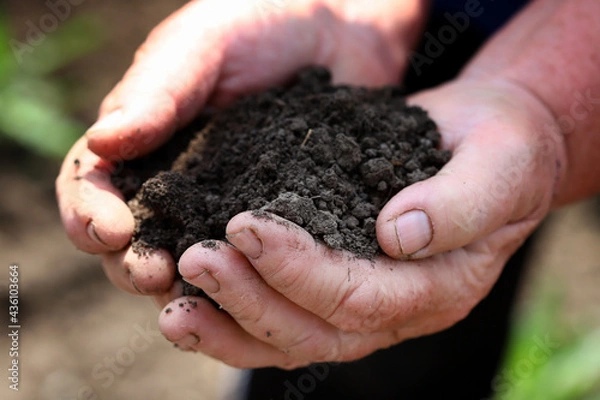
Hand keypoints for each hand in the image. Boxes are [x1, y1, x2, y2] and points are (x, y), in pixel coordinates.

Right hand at [56, 0, 424, 296]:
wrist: (341, 35)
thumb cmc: (264, 26)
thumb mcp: (205, 44)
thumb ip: (156, 89)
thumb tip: (102, 142)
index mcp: (143, 142)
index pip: (91, 186)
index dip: (88, 212)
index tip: (111, 229)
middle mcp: (177, 185)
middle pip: (132, 242)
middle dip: (132, 264)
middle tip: (154, 274)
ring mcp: (225, 211)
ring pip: (188, 265)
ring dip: (184, 288)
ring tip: (197, 295)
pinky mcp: (273, 227)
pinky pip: (250, 266)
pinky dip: (244, 285)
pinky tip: (254, 292)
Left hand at [157, 78, 565, 367]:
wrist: (490, 143)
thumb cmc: (501, 149)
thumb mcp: (499, 164)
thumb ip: (460, 204)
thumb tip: (398, 235)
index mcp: (438, 288)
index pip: (359, 297)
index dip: (300, 270)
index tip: (246, 226)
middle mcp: (397, 310)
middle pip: (315, 331)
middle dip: (251, 299)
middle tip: (197, 257)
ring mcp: (365, 305)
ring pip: (290, 340)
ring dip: (230, 325)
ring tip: (174, 304)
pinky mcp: (337, 285)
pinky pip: (281, 317)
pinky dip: (234, 316)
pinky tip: (189, 299)